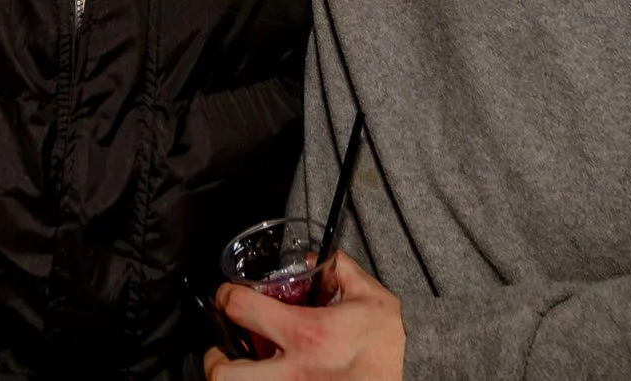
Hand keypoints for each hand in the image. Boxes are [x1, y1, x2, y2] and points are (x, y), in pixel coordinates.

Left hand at [204, 255, 405, 379]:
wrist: (414, 373)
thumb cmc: (391, 339)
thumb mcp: (368, 293)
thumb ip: (337, 270)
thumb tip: (312, 262)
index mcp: (307, 333)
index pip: (241, 310)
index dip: (225, 297)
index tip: (227, 297)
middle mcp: (294, 371)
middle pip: (224, 374)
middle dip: (216, 360)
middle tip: (224, 349)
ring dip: (240, 377)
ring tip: (249, 366)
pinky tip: (276, 375)